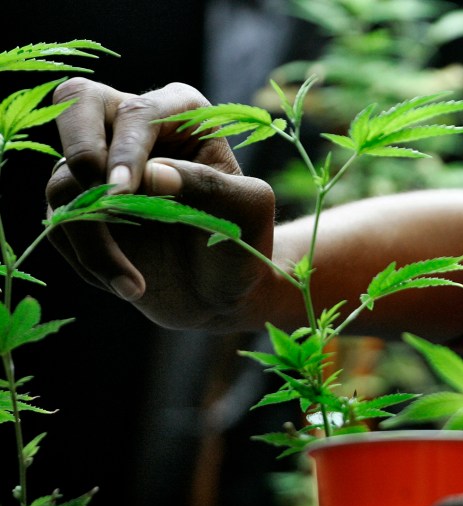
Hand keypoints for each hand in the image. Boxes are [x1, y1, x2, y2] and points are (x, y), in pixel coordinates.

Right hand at [44, 78, 274, 330]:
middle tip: (107, 203)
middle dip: (81, 151)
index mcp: (181, 113)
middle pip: (75, 101)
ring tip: (135, 287)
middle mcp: (132, 127)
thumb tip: (153, 172)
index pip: (138, 111)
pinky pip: (59, 222)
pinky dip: (88, 260)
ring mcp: (99, 164)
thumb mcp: (247, 212)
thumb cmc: (243, 242)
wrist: (222, 291)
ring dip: (93, 241)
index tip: (123, 192)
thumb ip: (208, 185)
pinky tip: (129, 285)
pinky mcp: (78, 204)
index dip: (126, 150)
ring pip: (63, 182)